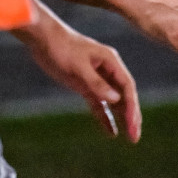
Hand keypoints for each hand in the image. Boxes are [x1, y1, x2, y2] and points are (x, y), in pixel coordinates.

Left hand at [17, 7, 141, 141]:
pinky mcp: (84, 85)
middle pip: (124, 96)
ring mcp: (96, 78)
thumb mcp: (78, 65)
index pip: (127, 87)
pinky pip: (99, 104)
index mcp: (111, 61)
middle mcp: (107, 70)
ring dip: (122, 118)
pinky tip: (112, 133)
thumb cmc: (62, 47)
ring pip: (114, 101)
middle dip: (131, 116)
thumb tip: (116, 99)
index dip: (132, 106)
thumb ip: (96, 82)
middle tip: (135, 137)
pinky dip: (105, 117)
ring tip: (130, 137)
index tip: (133, 124)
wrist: (43, 39)